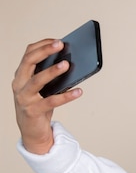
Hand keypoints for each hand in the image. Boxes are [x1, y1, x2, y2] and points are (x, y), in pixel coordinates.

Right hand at [12, 39, 82, 153]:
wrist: (32, 131)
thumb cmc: (39, 106)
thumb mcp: (43, 89)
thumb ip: (50, 76)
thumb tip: (69, 63)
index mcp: (21, 75)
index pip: (28, 54)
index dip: (42, 45)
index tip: (57, 40)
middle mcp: (19, 84)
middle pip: (29, 62)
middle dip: (45, 51)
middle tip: (61, 45)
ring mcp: (24, 98)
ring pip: (37, 80)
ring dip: (53, 71)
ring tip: (67, 65)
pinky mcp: (33, 111)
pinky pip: (51, 101)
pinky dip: (66, 96)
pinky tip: (78, 91)